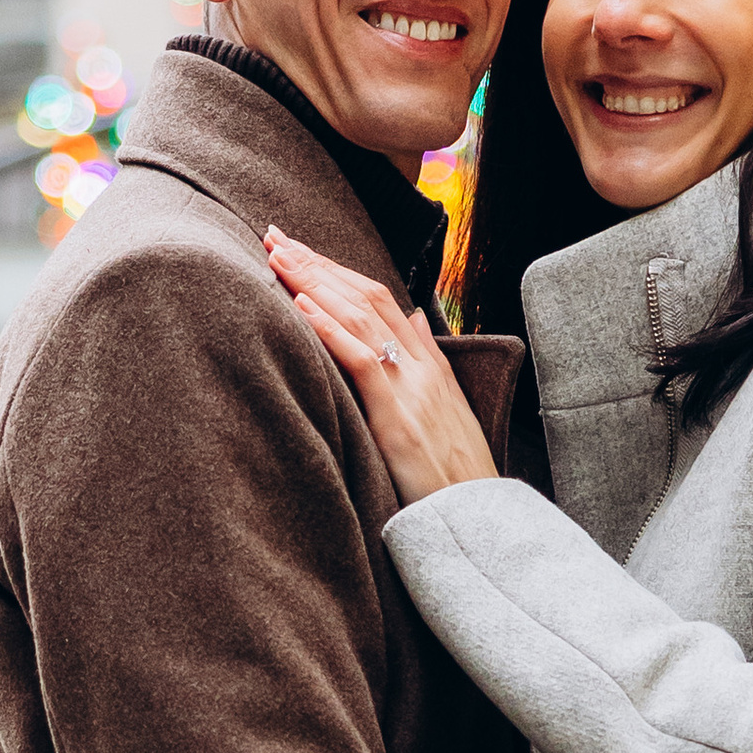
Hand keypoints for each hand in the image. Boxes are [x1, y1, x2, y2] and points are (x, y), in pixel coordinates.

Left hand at [264, 226, 496, 502]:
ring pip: (360, 317)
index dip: (338, 270)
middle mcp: (421, 365)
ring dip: (315, 282)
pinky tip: (302, 306)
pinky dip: (331, 329)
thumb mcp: (447, 408)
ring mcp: (411, 387)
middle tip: (274, 236)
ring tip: (277, 256)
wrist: (478, 515)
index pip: (380, 299)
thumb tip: (415, 319)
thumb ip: (428, 360)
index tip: (300, 249)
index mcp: (429, 364)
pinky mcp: (397, 415)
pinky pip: (362, 360)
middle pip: (365, 297)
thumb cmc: (456, 472)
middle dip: (318, 264)